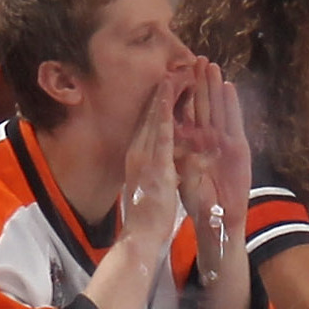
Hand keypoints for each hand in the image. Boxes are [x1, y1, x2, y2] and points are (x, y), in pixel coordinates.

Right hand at [120, 74, 183, 247]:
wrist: (140, 236)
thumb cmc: (147, 217)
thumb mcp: (147, 188)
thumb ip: (152, 172)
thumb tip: (157, 163)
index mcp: (137, 159)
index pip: (146, 126)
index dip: (155, 106)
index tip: (163, 87)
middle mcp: (137, 154)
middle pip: (148, 118)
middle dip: (159, 95)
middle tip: (170, 71)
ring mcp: (144, 158)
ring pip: (154, 120)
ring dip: (163, 97)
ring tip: (171, 74)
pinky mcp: (154, 165)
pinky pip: (162, 133)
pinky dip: (165, 113)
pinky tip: (170, 97)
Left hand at [172, 54, 250, 238]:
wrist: (218, 220)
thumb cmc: (200, 200)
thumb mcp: (180, 174)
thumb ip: (175, 154)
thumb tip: (163, 138)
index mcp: (194, 144)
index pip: (187, 113)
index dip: (183, 94)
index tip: (177, 73)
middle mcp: (211, 139)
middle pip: (204, 105)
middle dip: (201, 82)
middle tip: (197, 58)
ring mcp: (226, 142)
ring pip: (218, 108)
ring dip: (215, 86)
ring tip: (211, 65)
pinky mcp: (238, 149)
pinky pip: (232, 122)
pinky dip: (231, 104)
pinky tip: (228, 86)